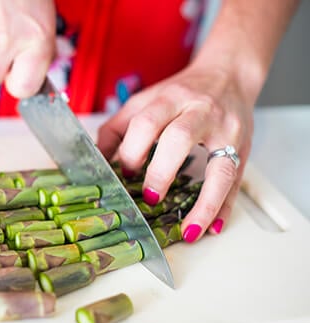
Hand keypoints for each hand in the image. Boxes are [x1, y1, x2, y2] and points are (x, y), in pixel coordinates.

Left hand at [98, 64, 254, 241]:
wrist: (229, 75)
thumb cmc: (180, 93)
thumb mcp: (144, 102)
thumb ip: (116, 129)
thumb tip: (95, 163)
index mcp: (170, 99)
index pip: (146, 123)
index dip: (131, 151)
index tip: (125, 173)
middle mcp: (200, 112)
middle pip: (180, 138)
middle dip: (162, 172)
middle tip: (149, 198)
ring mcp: (227, 132)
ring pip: (221, 168)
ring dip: (205, 203)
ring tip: (189, 230)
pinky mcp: (244, 150)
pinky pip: (236, 182)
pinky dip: (225, 207)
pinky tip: (213, 227)